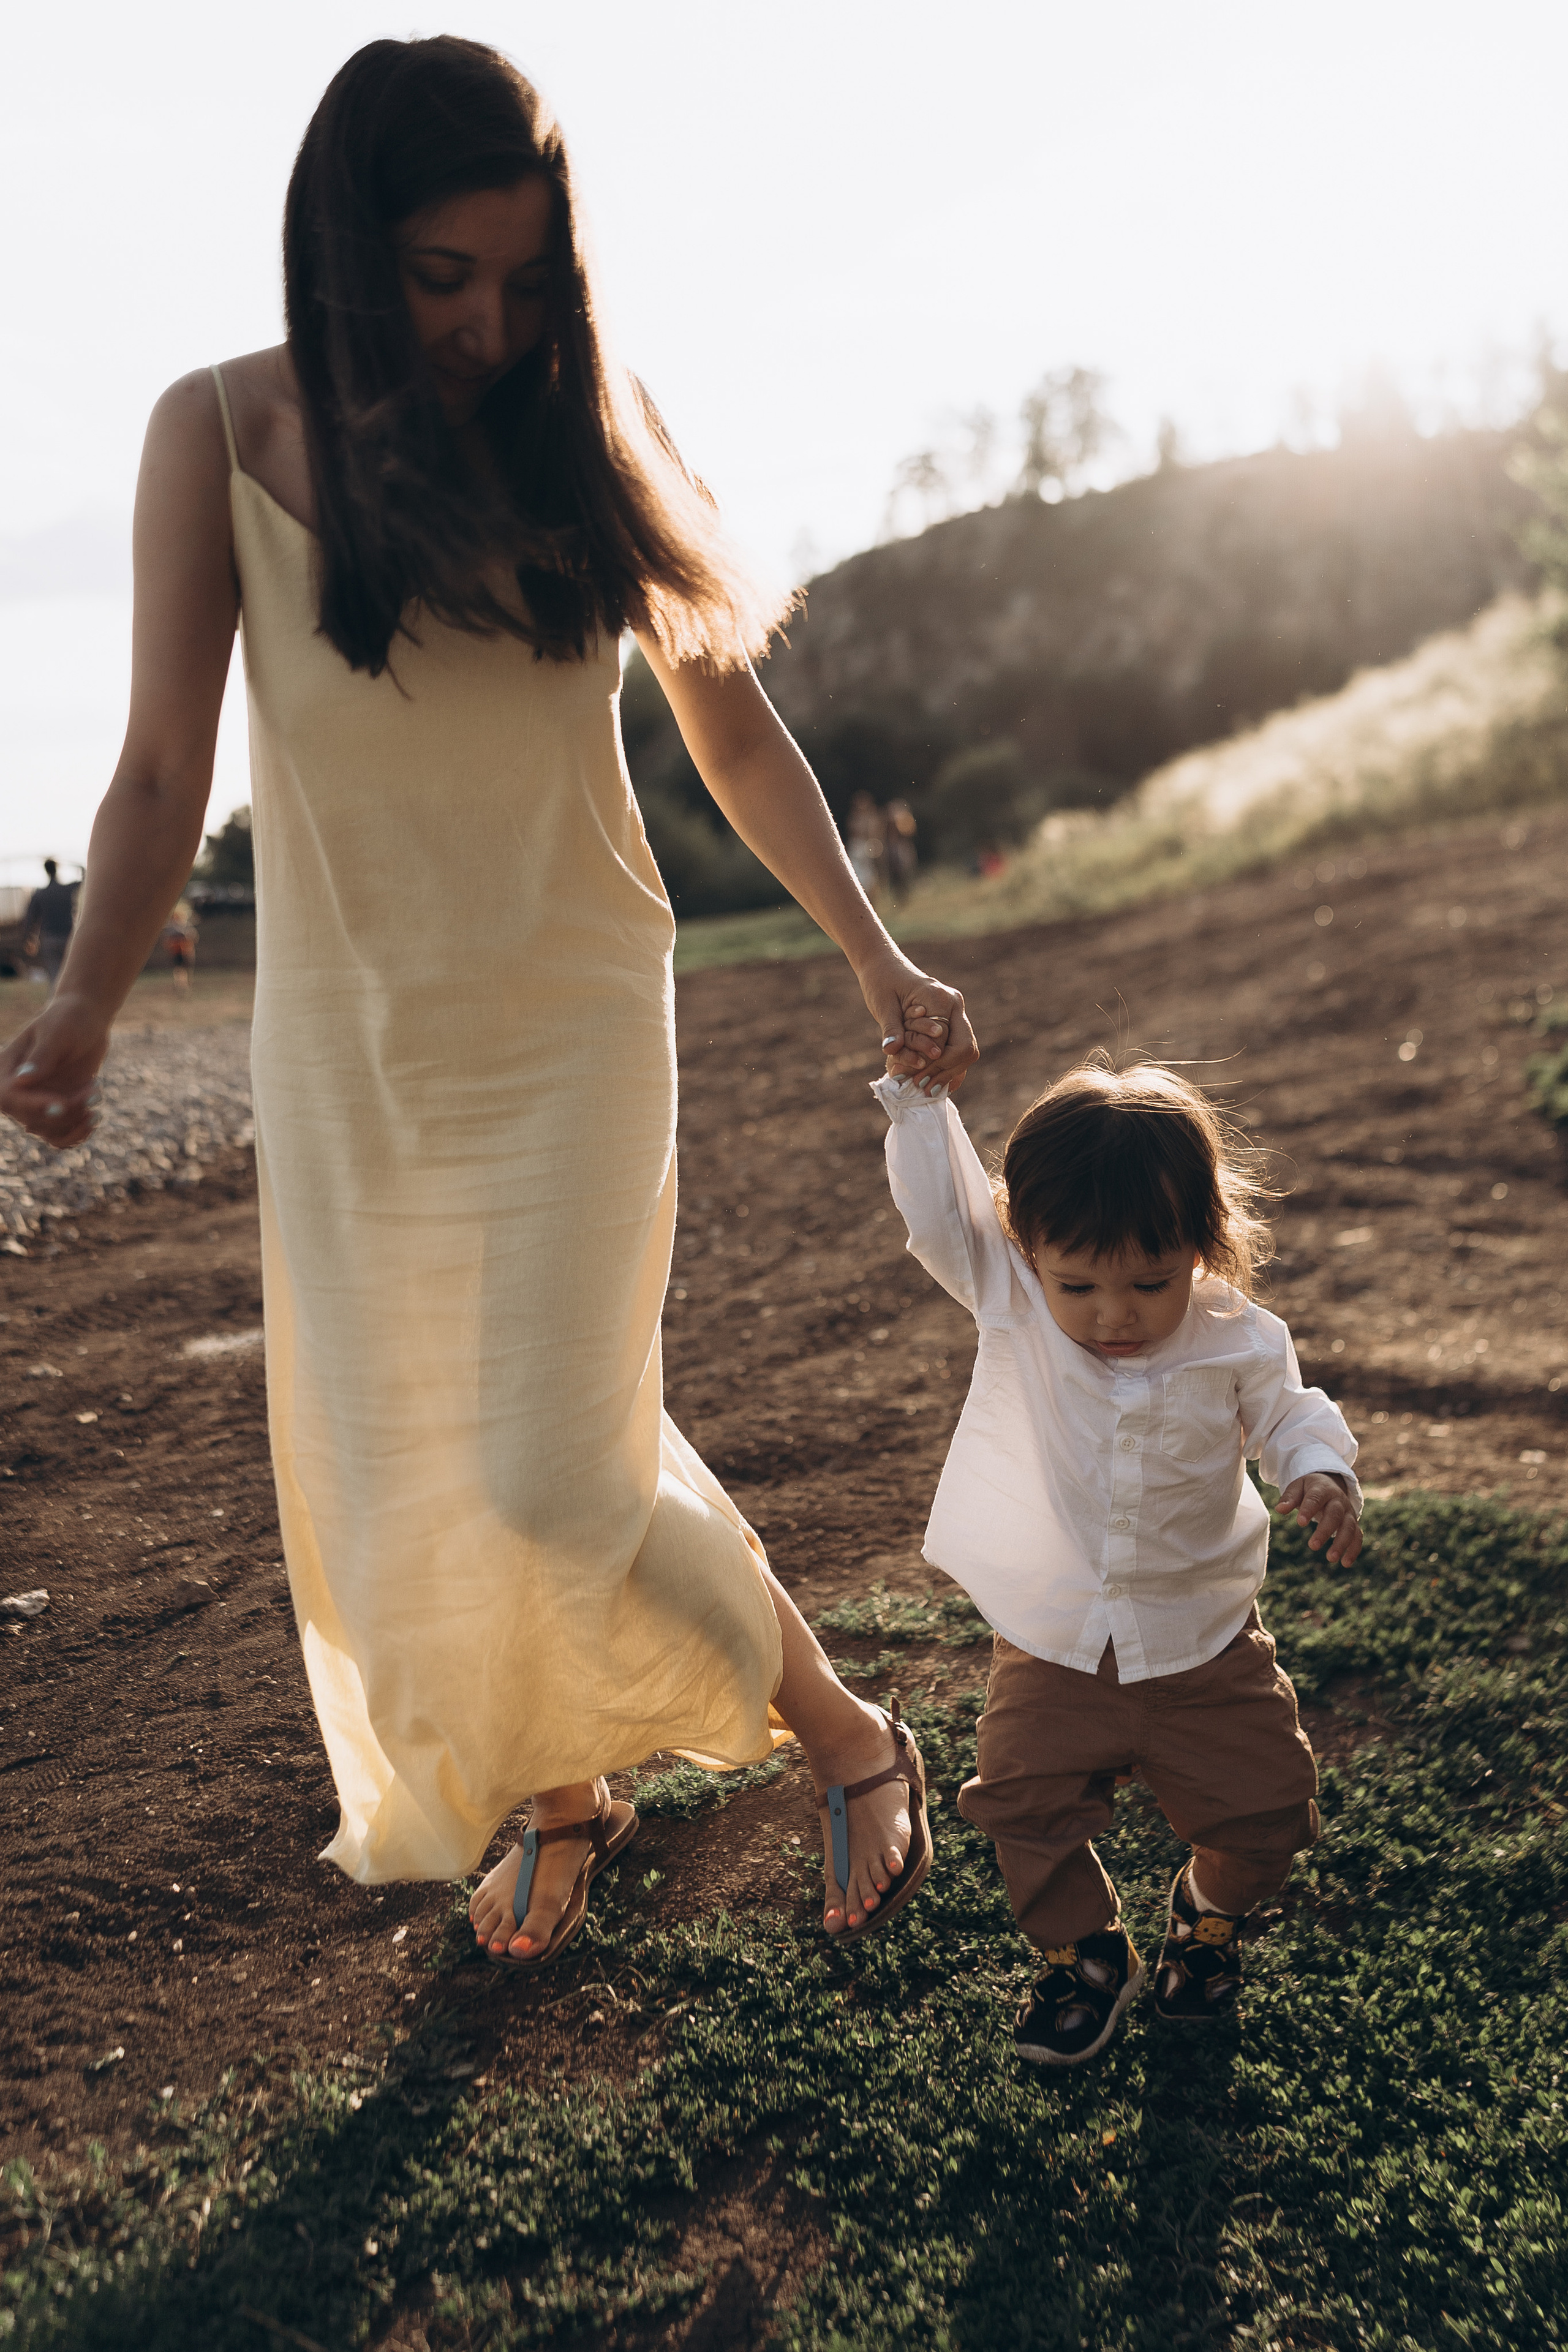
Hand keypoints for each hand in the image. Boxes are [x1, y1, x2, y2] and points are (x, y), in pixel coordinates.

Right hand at [0, 996, 111, 1149]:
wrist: (87, 1021)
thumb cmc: (69, 1019)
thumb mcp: (57, 1032)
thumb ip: (42, 1056)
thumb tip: (22, 1081)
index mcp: (6, 1068)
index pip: (10, 1097)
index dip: (35, 1106)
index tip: (63, 1104)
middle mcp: (17, 1090)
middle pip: (32, 1119)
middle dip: (67, 1111)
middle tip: (94, 1090)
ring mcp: (36, 1102)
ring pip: (48, 1131)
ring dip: (76, 1122)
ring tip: (96, 1096)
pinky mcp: (56, 1110)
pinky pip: (60, 1137)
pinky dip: (77, 1135)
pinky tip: (94, 1117)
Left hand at [858, 954, 978, 1090]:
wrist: (884, 966)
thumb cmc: (881, 982)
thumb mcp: (882, 1005)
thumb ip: (891, 1028)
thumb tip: (891, 1050)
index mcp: (941, 998)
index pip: (946, 1042)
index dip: (931, 1064)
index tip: (910, 1078)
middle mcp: (954, 1005)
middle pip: (964, 1049)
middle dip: (944, 1072)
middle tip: (920, 1087)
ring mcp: (955, 1013)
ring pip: (965, 1051)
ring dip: (946, 1073)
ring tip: (924, 1090)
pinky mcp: (949, 1021)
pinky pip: (957, 1048)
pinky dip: (948, 1067)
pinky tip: (936, 1084)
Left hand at [1275, 1473, 1361, 1566]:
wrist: (1330, 1483)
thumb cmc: (1309, 1488)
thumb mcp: (1298, 1487)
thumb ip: (1289, 1498)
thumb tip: (1279, 1509)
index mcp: (1323, 1489)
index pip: (1316, 1498)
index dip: (1309, 1509)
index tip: (1300, 1523)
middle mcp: (1338, 1501)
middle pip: (1335, 1514)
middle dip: (1325, 1530)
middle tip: (1312, 1546)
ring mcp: (1348, 1512)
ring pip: (1349, 1527)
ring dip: (1342, 1543)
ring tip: (1331, 1558)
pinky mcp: (1353, 1523)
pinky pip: (1357, 1536)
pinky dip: (1354, 1549)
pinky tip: (1345, 1563)